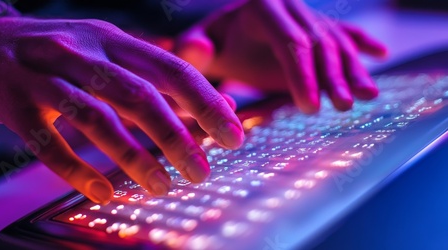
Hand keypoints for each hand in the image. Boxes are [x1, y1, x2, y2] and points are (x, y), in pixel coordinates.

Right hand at [0, 17, 243, 203]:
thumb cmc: (60, 55)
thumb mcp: (111, 55)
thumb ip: (162, 80)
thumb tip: (220, 104)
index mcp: (113, 40)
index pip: (169, 70)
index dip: (205, 102)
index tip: (232, 135)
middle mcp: (81, 52)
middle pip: (137, 95)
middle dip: (175, 136)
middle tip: (201, 172)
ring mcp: (44, 76)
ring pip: (95, 117)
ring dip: (132, 156)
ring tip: (161, 186)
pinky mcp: (13, 103)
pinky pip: (46, 142)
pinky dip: (76, 170)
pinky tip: (103, 193)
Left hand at [175, 0, 387, 112]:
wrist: (229, 33)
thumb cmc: (215, 44)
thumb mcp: (199, 46)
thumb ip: (193, 49)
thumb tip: (198, 50)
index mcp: (262, 7)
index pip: (289, 43)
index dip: (302, 76)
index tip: (309, 108)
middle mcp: (290, 5)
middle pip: (318, 42)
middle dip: (332, 76)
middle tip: (341, 107)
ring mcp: (308, 13)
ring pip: (336, 40)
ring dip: (352, 69)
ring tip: (366, 96)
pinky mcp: (319, 24)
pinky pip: (345, 31)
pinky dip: (363, 43)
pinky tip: (381, 54)